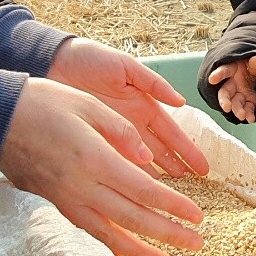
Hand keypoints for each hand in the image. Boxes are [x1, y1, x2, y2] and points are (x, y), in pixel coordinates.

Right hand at [0, 78, 203, 255]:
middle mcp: (83, 185)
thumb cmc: (44, 104)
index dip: (173, 206)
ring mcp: (67, 198)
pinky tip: (124, 254)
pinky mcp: (56, 202)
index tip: (196, 216)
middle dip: (167, 233)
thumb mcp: (89, 106)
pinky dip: (109, 244)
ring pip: (110, 232)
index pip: (145, 190)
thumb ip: (122, 132)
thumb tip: (148, 159)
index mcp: (96, 159)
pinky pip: (88, 229)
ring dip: (141, 250)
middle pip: (133, 217)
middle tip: (195, 244)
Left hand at [48, 38, 208, 177]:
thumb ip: (153, 83)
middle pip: (160, 152)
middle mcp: (132, 124)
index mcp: (143, 105)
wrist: (52, 62)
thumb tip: (180, 101)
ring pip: (140, 162)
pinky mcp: (93, 140)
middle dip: (176, 169)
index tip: (202, 168)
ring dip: (154, 178)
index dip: (187, 151)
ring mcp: (113, 135)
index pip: (172, 134)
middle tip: (191, 189)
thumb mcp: (126, 66)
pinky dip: (124, 176)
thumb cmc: (91, 59)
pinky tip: (133, 191)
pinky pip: (114, 162)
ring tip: (167, 196)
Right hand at [206, 55, 255, 122]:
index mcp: (234, 68)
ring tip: (242, 116)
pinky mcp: (249, 99)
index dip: (218, 75)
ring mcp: (241, 92)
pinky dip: (249, 114)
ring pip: (235, 102)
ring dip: (237, 110)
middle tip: (226, 107)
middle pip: (225, 92)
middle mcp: (234, 82)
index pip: (224, 70)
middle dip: (224, 100)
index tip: (212, 79)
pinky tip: (250, 119)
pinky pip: (247, 107)